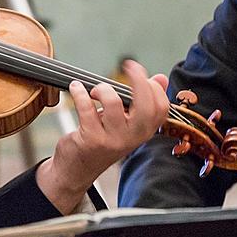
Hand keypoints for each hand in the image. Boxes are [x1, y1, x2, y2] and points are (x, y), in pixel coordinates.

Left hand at [36, 60, 168, 214]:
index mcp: (145, 131)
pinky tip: (76, 88)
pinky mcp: (91, 139)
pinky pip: (86, 108)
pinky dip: (79, 93)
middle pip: (146, 105)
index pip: (161, 107)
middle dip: (139, 81)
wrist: (77, 170)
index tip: (140, 71)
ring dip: (102, 89)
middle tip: (129, 66)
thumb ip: (143, 101)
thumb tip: (161, 79)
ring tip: (94, 91)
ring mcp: (113, 139)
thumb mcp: (127, 123)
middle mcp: (133, 137)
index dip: (154, 86)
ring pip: (113, 102)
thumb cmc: (103, 140)